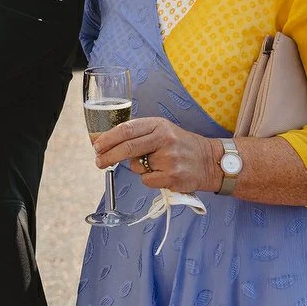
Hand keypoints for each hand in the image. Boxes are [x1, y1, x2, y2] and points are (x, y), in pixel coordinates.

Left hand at [93, 116, 220, 192]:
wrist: (209, 161)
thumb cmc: (180, 146)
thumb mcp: (162, 131)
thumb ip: (139, 135)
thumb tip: (109, 145)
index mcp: (158, 124)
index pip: (127, 128)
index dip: (108, 138)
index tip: (96, 146)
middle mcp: (164, 138)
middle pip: (128, 148)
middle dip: (108, 156)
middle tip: (98, 162)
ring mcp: (169, 158)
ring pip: (136, 166)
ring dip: (139, 168)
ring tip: (156, 165)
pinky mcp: (172, 176)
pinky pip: (147, 180)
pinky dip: (150, 179)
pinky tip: (163, 174)